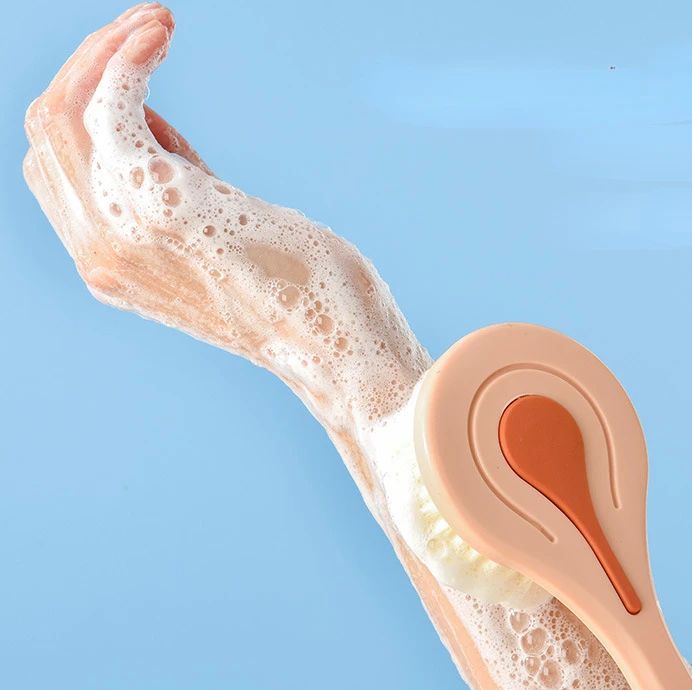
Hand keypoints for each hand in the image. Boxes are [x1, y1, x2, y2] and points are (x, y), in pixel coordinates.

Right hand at [24, 4, 425, 425]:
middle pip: (47, 132)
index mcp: (111, 266)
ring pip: (63, 113)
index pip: (52, 165)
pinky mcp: (167, 206)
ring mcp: (126, 234)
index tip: (139, 65)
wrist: (340, 352)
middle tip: (147, 32)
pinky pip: (111, 106)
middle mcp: (101, 255)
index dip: (86, 104)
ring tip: (157, 25)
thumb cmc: (301, 296)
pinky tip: (160, 32)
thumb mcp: (221, 237)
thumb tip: (146, 126)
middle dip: (89, 65)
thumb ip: (173, 189)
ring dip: (106, 50)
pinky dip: (128, 55)